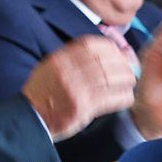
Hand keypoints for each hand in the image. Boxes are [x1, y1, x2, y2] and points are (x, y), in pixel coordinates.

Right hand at [21, 36, 136, 139]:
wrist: (31, 117)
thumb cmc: (45, 92)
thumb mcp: (51, 66)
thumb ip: (73, 57)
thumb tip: (105, 49)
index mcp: (60, 59)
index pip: (91, 44)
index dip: (110, 47)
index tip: (119, 53)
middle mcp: (67, 71)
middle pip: (104, 61)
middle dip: (123, 64)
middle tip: (130, 70)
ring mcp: (75, 89)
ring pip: (111, 78)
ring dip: (126, 80)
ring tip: (129, 83)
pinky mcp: (82, 107)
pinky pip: (111, 98)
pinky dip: (124, 96)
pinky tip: (126, 97)